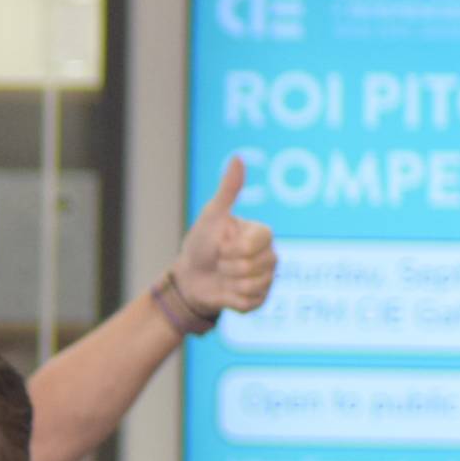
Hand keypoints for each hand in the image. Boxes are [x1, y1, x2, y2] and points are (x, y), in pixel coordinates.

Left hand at [172, 157, 276, 318]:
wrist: (189, 279)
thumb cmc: (200, 244)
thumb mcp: (211, 216)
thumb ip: (228, 190)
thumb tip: (237, 157)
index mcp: (262, 234)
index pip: (255, 244)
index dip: (231, 248)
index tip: (220, 246)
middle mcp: (270, 255)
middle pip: (255, 267)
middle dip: (228, 267)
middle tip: (220, 263)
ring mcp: (267, 279)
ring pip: (253, 286)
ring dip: (230, 284)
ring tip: (223, 277)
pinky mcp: (260, 300)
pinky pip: (250, 303)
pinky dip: (232, 300)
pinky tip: (226, 292)